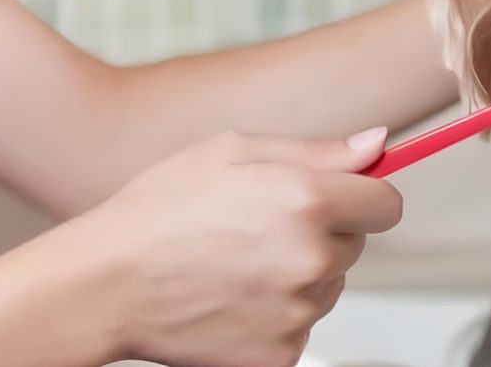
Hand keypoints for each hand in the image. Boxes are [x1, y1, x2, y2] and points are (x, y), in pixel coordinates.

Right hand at [81, 127, 399, 366]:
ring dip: (301, 274)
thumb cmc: (160, 210)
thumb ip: (319, 151)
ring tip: (240, 262)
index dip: (366, 197)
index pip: (387, 205)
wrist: (103, 285)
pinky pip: (301, 325)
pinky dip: (278, 315)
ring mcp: (297, 313)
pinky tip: (234, 296)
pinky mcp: (279, 355)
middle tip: (263, 227)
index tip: (348, 198)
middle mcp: (310, 259)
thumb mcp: (235, 152)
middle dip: (324, 233)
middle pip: (355, 245)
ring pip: (328, 285)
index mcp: (307, 200)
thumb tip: (376, 144)